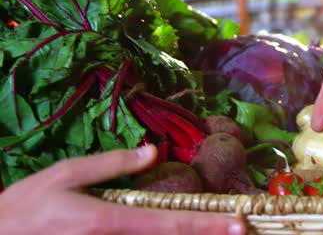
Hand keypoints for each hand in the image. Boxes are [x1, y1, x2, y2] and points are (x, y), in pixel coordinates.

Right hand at [0, 145, 244, 234]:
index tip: (236, 224)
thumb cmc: (27, 205)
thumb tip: (153, 151)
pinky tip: (176, 231)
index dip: (206, 225)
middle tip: (240, 228)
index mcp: (109, 221)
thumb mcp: (67, 174)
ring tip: (216, 229)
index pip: (169, 224)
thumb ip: (113, 164)